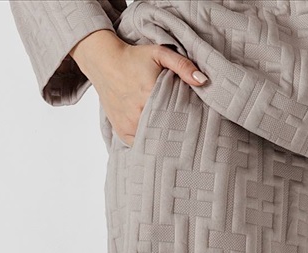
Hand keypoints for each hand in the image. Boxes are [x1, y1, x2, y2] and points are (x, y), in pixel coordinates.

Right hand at [69, 29, 207, 146]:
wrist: (104, 62)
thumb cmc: (134, 57)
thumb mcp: (159, 53)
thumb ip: (182, 65)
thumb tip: (203, 81)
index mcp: (150, 95)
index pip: (176, 117)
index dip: (186, 122)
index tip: (194, 125)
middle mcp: (138, 113)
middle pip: (165, 131)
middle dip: (175, 133)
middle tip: (186, 135)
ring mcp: (129, 125)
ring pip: (152, 140)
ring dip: (161, 140)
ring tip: (172, 138)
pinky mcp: (121, 131)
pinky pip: (139, 144)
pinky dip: (147, 142)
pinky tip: (155, 138)